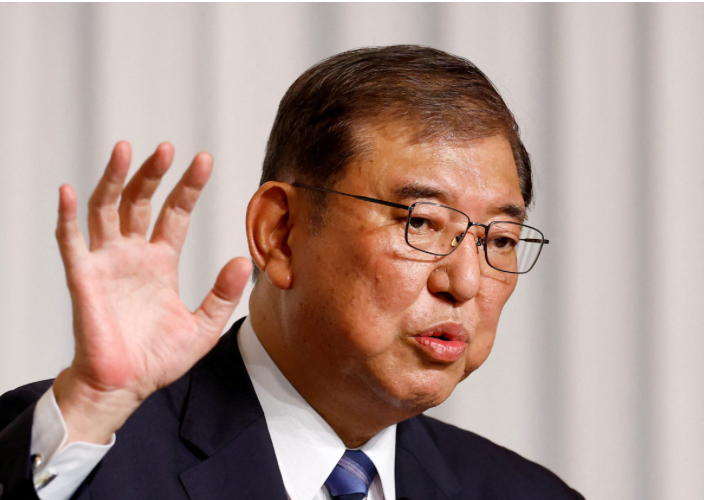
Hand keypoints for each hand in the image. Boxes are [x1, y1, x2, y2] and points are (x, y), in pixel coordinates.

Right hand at [52, 142, 251, 444]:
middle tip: (167, 147)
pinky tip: (70, 191)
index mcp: (162, 262)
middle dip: (154, 174)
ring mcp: (107, 263)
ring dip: (115, 180)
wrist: (125, 385)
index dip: (188, 187)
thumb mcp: (204, 326)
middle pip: (142, 202)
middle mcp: (134, 255)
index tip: (203, 160)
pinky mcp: (84, 278)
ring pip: (107, 210)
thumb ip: (223, 295)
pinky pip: (71, 242)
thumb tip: (242, 260)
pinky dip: (68, 216)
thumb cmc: (158, 358)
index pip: (176, 214)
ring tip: (126, 150)